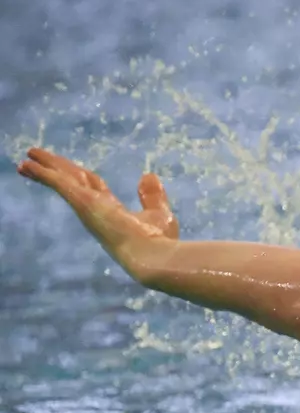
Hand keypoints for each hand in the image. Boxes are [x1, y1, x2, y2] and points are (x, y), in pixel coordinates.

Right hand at [16, 148, 178, 273]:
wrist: (153, 255)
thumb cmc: (159, 242)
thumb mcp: (158, 214)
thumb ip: (151, 196)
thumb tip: (148, 175)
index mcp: (111, 213)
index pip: (93, 188)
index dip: (80, 177)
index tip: (70, 168)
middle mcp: (96, 210)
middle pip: (74, 181)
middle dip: (57, 168)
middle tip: (37, 157)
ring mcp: (88, 207)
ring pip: (64, 181)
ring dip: (45, 167)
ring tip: (28, 157)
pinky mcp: (83, 202)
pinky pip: (59, 183)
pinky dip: (43, 173)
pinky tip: (27, 164)